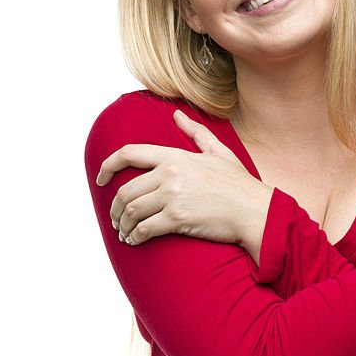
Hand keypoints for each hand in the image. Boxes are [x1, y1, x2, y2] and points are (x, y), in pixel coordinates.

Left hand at [96, 111, 272, 249]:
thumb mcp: (219, 152)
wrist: (256, 212)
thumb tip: (177, 114)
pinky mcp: (177, 219)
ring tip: (125, 233)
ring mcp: (172, 197)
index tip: (99, 179)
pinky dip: (135, 237)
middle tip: (116, 219)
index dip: (107, 166)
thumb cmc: (241, 186)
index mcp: (175, 156)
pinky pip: (144, 229)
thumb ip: (196, 133)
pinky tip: (135, 241)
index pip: (129, 154)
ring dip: (123, 225)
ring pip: (131, 211)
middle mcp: (170, 174)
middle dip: (115, 208)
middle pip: (125, 190)